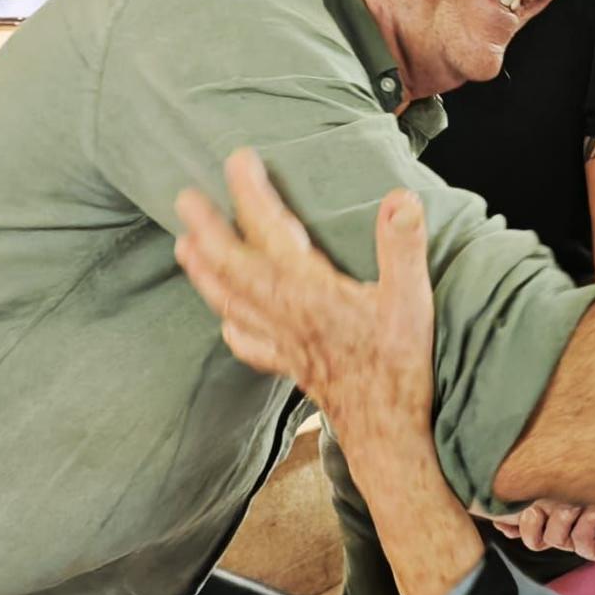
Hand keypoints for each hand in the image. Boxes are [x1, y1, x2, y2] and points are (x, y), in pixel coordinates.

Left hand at [173, 149, 432, 446]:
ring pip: (230, 302)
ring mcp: (283, 344)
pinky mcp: (290, 367)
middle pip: (231, 266)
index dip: (251, 193)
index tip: (237, 159)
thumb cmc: (400, 368)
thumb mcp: (412, 302)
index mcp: (309, 291)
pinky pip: (249, 343)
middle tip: (183, 199)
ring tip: (183, 248)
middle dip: (206, 230)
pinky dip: (232, 327)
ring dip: (204, 273)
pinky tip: (226, 322)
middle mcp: (285, 315)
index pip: (270, 231)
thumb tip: (400, 198)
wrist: (387, 436)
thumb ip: (403, 247)